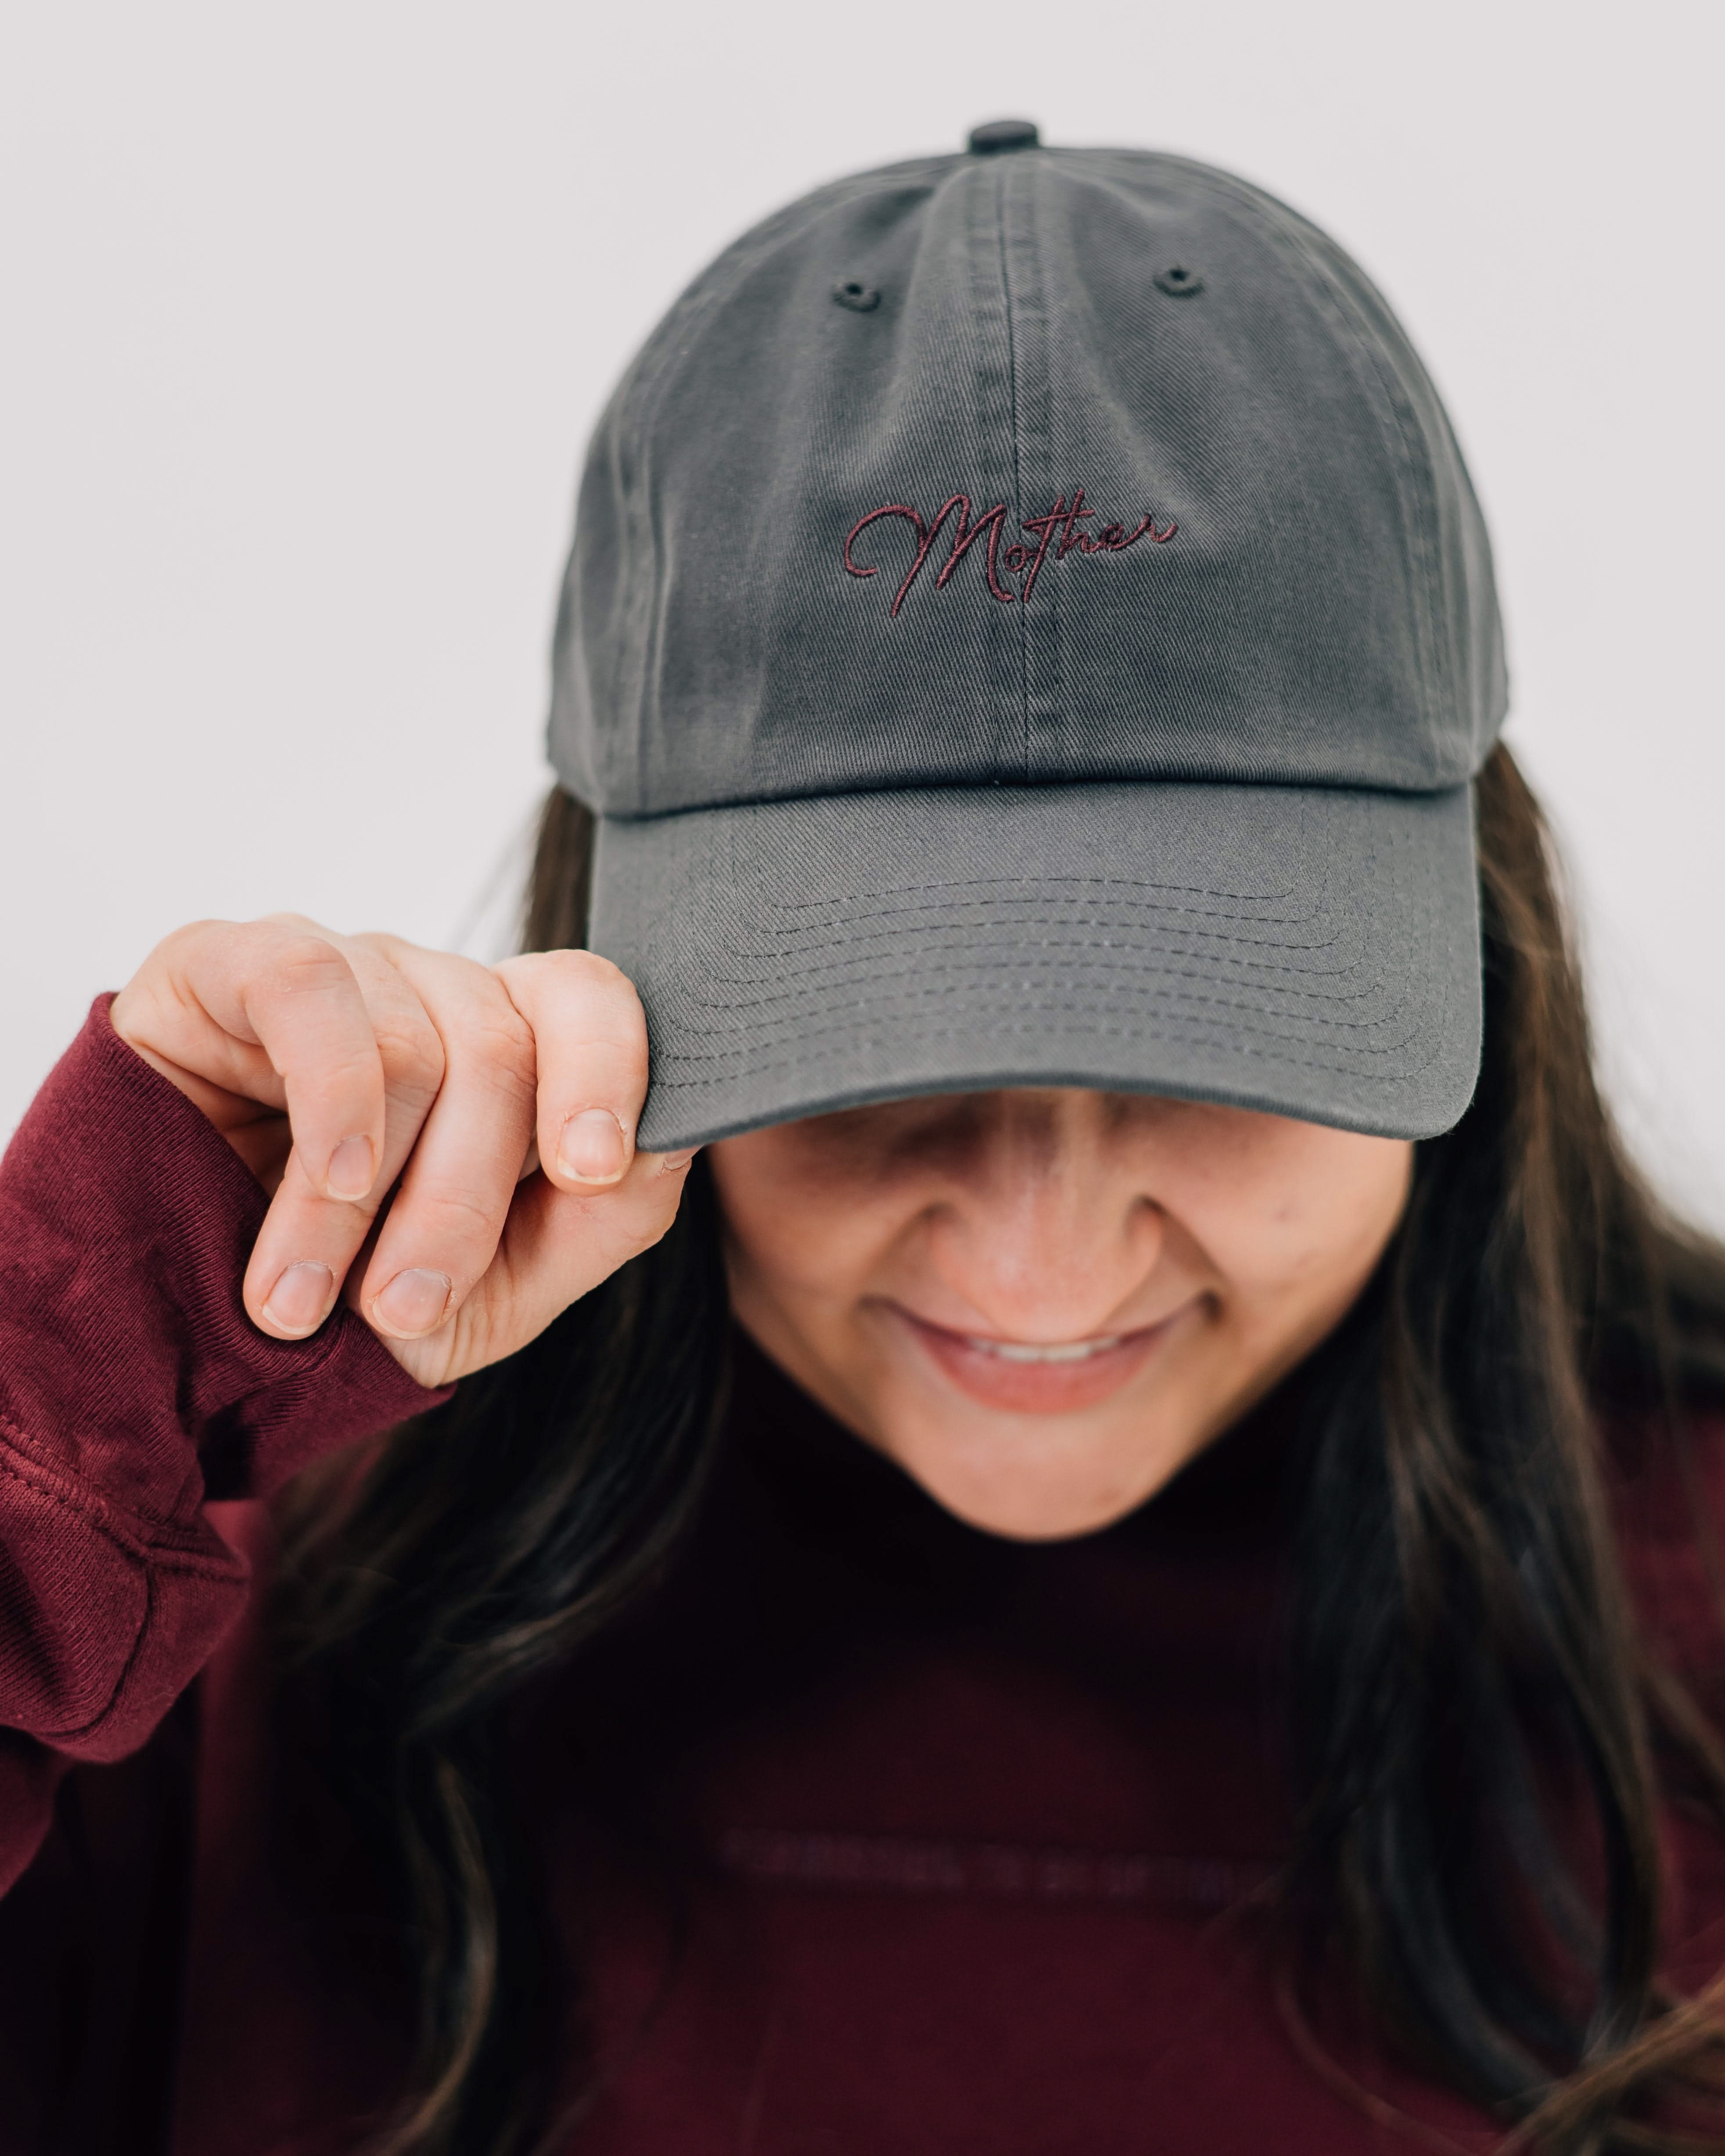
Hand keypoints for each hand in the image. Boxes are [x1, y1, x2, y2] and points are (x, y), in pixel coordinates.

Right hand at [109, 918, 694, 1385]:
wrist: (188, 1333)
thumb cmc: (352, 1302)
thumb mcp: (501, 1289)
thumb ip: (609, 1217)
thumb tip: (672, 1139)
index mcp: (506, 1045)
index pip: (589, 998)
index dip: (607, 1071)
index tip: (590, 1171)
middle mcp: (429, 988)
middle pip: (499, 1048)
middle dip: (457, 1203)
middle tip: (401, 1309)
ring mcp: (336, 965)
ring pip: (407, 1045)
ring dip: (357, 1204)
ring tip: (303, 1301)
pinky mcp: (225, 958)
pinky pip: (310, 987)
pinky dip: (330, 1100)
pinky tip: (322, 1183)